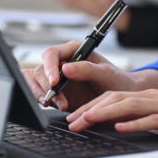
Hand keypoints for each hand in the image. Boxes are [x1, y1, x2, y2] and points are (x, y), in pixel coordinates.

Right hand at [22, 40, 140, 111]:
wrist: (121, 99)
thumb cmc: (116, 81)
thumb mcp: (105, 73)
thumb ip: (87, 69)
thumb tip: (65, 68)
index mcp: (73, 51)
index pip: (52, 54)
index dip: (49, 67)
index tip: (54, 83)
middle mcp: (62, 62)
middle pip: (41, 69)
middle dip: (46, 86)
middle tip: (59, 101)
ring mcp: (57, 77)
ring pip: (36, 80)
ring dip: (40, 93)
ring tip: (54, 105)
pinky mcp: (56, 92)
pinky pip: (39, 92)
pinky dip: (40, 98)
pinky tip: (52, 106)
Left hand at [66, 89, 157, 137]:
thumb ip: (146, 119)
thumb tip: (120, 127)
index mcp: (150, 97)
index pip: (114, 98)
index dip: (91, 106)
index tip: (74, 118)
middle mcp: (155, 97)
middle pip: (115, 99)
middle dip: (90, 109)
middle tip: (71, 121)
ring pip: (129, 106)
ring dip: (104, 113)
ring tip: (86, 121)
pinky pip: (154, 119)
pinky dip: (135, 123)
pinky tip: (121, 127)